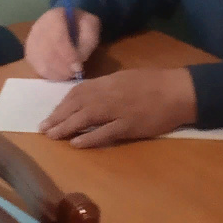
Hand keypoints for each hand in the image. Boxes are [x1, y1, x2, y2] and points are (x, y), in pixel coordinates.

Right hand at [24, 7, 101, 80]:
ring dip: (56, 73)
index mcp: (53, 16)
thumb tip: (77, 63)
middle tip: (75, 74)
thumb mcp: (91, 27)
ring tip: (69, 75)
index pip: (57, 38)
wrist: (68, 21)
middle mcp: (38, 27)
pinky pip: (36, 67)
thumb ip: (87, 42)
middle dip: (62, 67)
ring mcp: (31, 40)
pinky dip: (50, 75)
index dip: (68, 55)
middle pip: (46, 52)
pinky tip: (60, 75)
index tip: (79, 67)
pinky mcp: (30, 52)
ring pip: (40, 62)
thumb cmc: (81, 24)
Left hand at [38, 68, 196, 147]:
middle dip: (58, 116)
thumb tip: (90, 96)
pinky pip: (105, 133)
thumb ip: (108, 86)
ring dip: (66, 127)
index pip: (78, 92)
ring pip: (86, 118)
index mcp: (108, 82)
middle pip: (77, 105)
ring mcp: (118, 110)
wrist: (180, 91)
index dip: (63, 104)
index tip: (52, 113)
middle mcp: (109, 94)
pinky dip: (89, 138)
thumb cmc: (156, 82)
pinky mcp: (129, 126)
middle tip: (43, 128)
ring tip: (52, 136)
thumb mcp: (127, 78)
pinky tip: (76, 144)